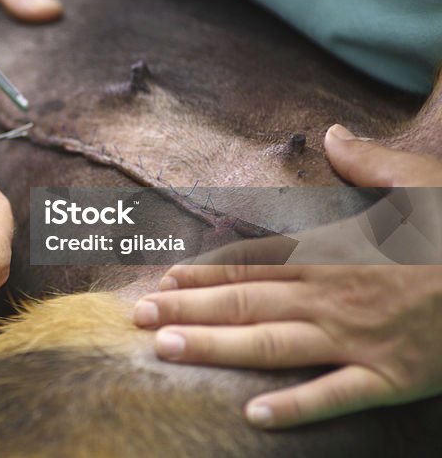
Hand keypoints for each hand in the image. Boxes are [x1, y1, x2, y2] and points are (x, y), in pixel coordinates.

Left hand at [133, 124, 441, 428]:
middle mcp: (332, 294)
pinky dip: (294, 407)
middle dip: (186, 308)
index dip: (203, 273)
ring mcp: (356, 338)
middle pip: (244, 301)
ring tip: (165, 350)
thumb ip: (369, 163)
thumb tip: (335, 136)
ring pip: (270, 343)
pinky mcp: (390, 376)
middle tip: (137, 317)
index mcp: (334, 251)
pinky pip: (334, 394)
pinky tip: (252, 417)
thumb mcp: (421, 183)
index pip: (252, 262)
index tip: (162, 280)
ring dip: (214, 347)